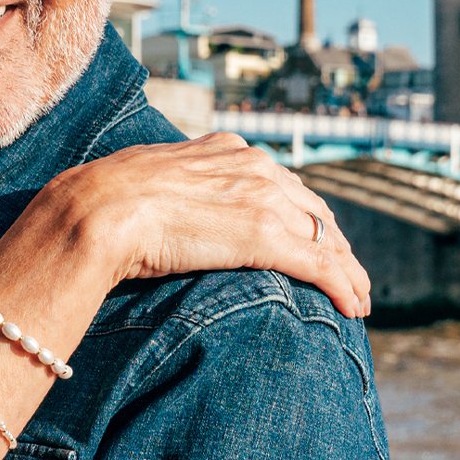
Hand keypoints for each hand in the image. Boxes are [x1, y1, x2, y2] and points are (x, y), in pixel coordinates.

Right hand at [52, 134, 369, 317]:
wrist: (101, 209)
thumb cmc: (107, 202)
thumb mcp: (150, 181)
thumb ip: (176, 190)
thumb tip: (168, 211)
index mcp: (227, 151)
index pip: (284, 185)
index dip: (306, 217)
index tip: (316, 240)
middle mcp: (255, 167)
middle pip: (314, 210)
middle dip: (336, 244)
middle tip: (350, 275)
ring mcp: (264, 199)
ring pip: (326, 239)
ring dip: (348, 272)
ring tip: (358, 300)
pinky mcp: (268, 236)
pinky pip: (320, 265)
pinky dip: (343, 287)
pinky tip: (352, 308)